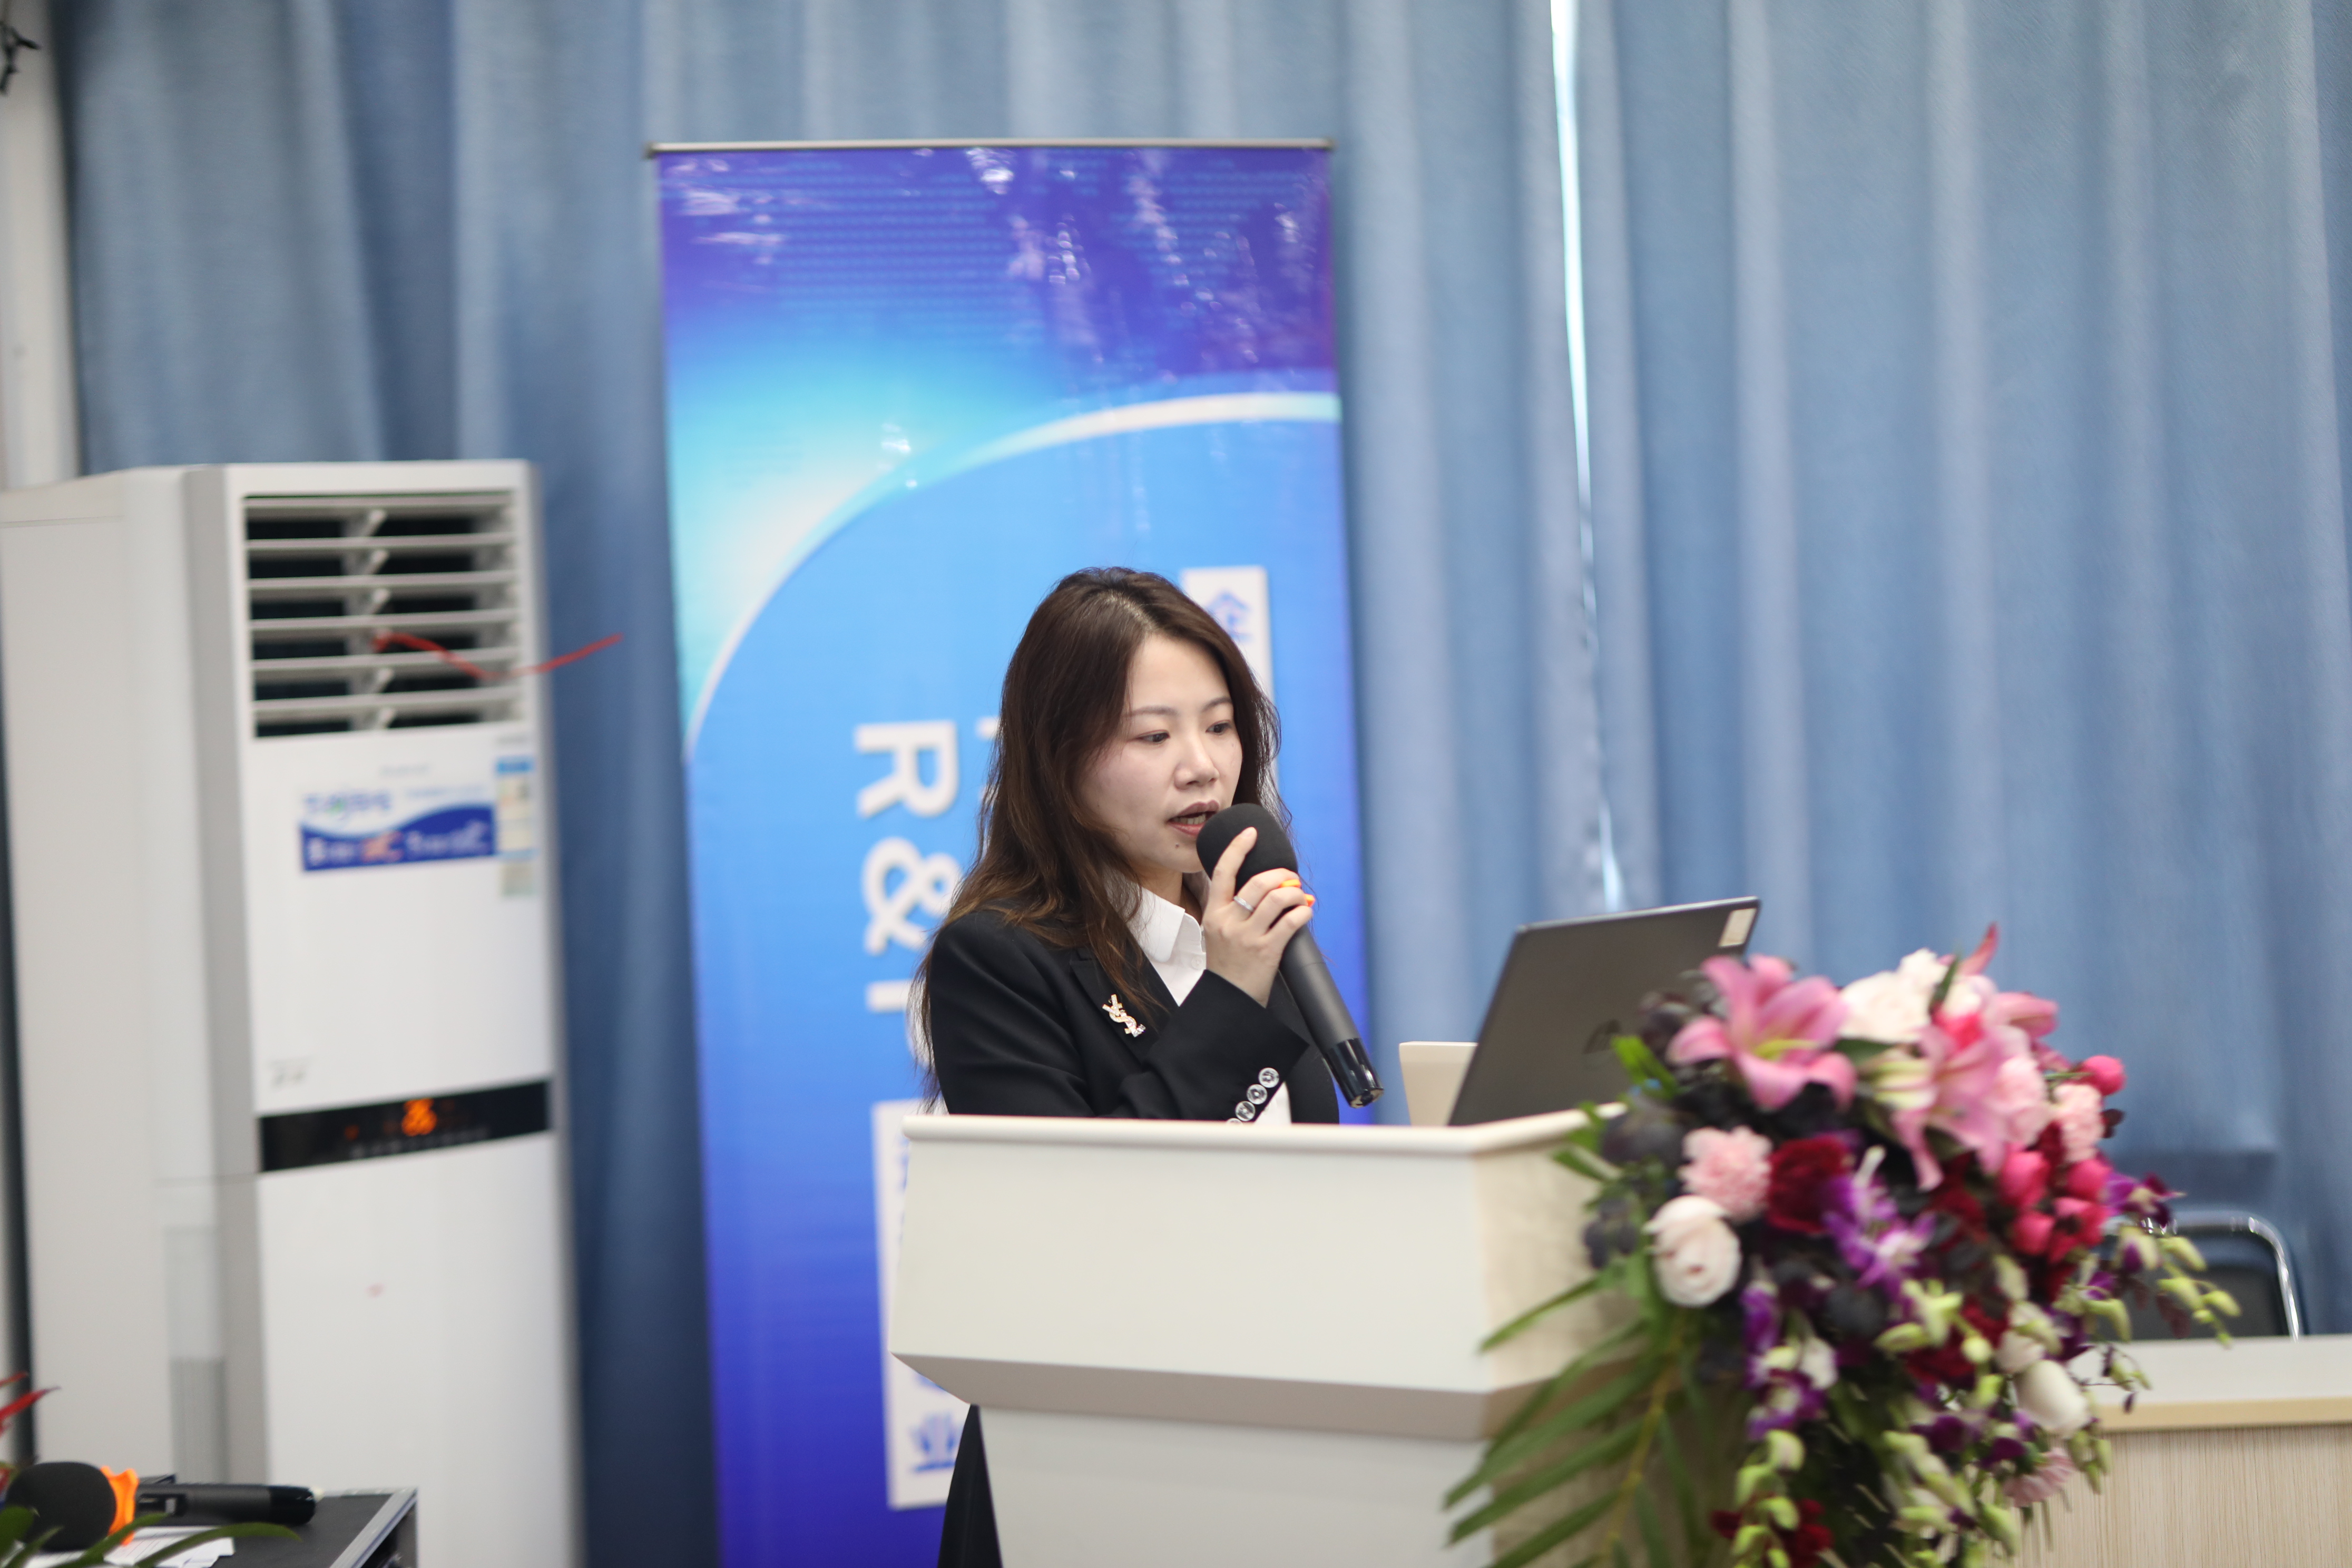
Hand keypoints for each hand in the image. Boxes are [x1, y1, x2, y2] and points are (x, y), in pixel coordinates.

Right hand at [1200, 826, 1313, 1005]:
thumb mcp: (1218, 931)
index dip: (1238, 848)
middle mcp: (1228, 922)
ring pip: (1277, 899)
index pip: (1222, 871)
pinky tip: (1306, 912)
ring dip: (1295, 892)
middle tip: (1291, 878)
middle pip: (1258, 882)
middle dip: (1281, 875)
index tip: (1251, 833)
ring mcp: (1247, 937)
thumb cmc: (1227, 964)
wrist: (1229, 999)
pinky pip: (1291, 922)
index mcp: (1214, 913)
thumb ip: (1233, 908)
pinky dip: (1303, 913)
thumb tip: (1265, 884)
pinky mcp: (1266, 951)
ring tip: (1300, 896)